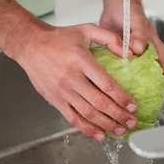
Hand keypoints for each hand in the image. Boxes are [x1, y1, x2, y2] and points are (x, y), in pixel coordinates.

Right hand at [13, 22, 137, 140]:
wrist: (30, 45)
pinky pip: (72, 118)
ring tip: (120, 130)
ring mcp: (62, 91)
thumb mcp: (86, 29)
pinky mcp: (54, 99)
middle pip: (99, 102)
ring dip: (106, 124)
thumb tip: (128, 52)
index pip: (106, 84)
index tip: (133, 106)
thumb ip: (109, 38)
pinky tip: (99, 134)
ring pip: (87, 113)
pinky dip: (86, 128)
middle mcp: (71, 78)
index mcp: (81, 60)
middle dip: (118, 115)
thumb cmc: (59, 38)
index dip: (121, 97)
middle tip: (131, 122)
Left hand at [100, 2, 163, 91]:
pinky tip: (112, 86)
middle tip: (140, 101)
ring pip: (135, 76)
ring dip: (131, 85)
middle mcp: (144, 56)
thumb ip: (139, 36)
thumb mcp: (137, 24)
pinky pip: (121, 71)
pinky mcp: (120, 56)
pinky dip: (118, 78)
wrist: (116, 5)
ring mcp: (132, 58)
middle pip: (150, 77)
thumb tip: (138, 49)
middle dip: (147, 90)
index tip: (161, 95)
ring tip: (125, 97)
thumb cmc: (132, 12)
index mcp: (154, 49)